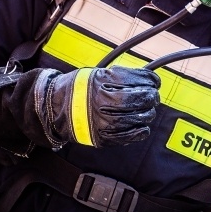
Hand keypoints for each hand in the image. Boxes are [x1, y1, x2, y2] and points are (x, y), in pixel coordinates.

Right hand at [35, 66, 160, 147]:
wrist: (55, 108)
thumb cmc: (77, 89)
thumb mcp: (99, 74)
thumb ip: (122, 77)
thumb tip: (147, 79)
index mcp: (106, 83)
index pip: (141, 80)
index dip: (152, 81)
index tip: (155, 82)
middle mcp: (108, 102)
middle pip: (143, 99)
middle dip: (152, 96)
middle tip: (152, 96)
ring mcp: (107, 121)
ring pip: (141, 117)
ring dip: (148, 112)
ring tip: (146, 110)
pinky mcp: (107, 137)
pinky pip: (133, 135)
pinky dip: (142, 130)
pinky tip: (141, 125)